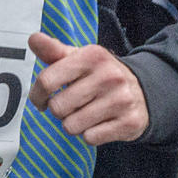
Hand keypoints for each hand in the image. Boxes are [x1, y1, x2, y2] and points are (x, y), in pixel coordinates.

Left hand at [27, 32, 148, 144]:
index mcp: (92, 55)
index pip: (47, 80)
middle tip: (72, 105)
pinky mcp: (129, 122)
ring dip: (74, 124)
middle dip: (60, 110)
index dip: (37, 94)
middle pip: (57, 107)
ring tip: (87, 113)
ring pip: (72, 126)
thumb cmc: (101, 75)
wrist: (143, 91)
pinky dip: (90, 134)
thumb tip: (34, 39)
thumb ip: (54, 51)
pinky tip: (100, 122)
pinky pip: (90, 138)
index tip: (41, 99)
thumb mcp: (80, 59)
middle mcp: (108, 76)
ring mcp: (120, 99)